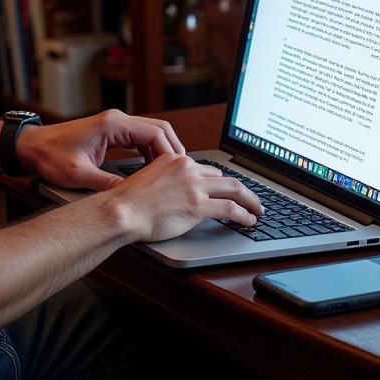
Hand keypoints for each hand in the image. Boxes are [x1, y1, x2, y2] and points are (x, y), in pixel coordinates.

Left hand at [15, 108, 184, 191]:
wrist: (31, 146)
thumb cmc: (50, 156)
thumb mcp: (79, 175)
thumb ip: (108, 185)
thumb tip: (132, 197)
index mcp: (113, 125)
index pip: (155, 134)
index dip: (170, 154)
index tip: (177, 173)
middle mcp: (116, 120)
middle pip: (158, 129)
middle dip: (172, 151)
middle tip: (180, 174)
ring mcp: (114, 124)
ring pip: (150, 133)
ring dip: (161, 151)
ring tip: (169, 175)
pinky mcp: (110, 131)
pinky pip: (138, 138)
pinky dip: (149, 151)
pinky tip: (151, 169)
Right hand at [102, 153, 262, 242]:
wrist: (122, 211)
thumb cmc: (128, 202)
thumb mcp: (149, 179)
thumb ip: (167, 181)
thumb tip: (179, 194)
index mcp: (174, 159)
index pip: (205, 168)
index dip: (219, 181)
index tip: (227, 188)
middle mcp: (187, 168)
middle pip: (222, 177)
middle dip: (239, 189)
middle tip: (249, 198)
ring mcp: (194, 186)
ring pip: (234, 189)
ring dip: (250, 200)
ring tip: (257, 209)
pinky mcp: (198, 205)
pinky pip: (231, 209)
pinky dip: (245, 214)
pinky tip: (250, 220)